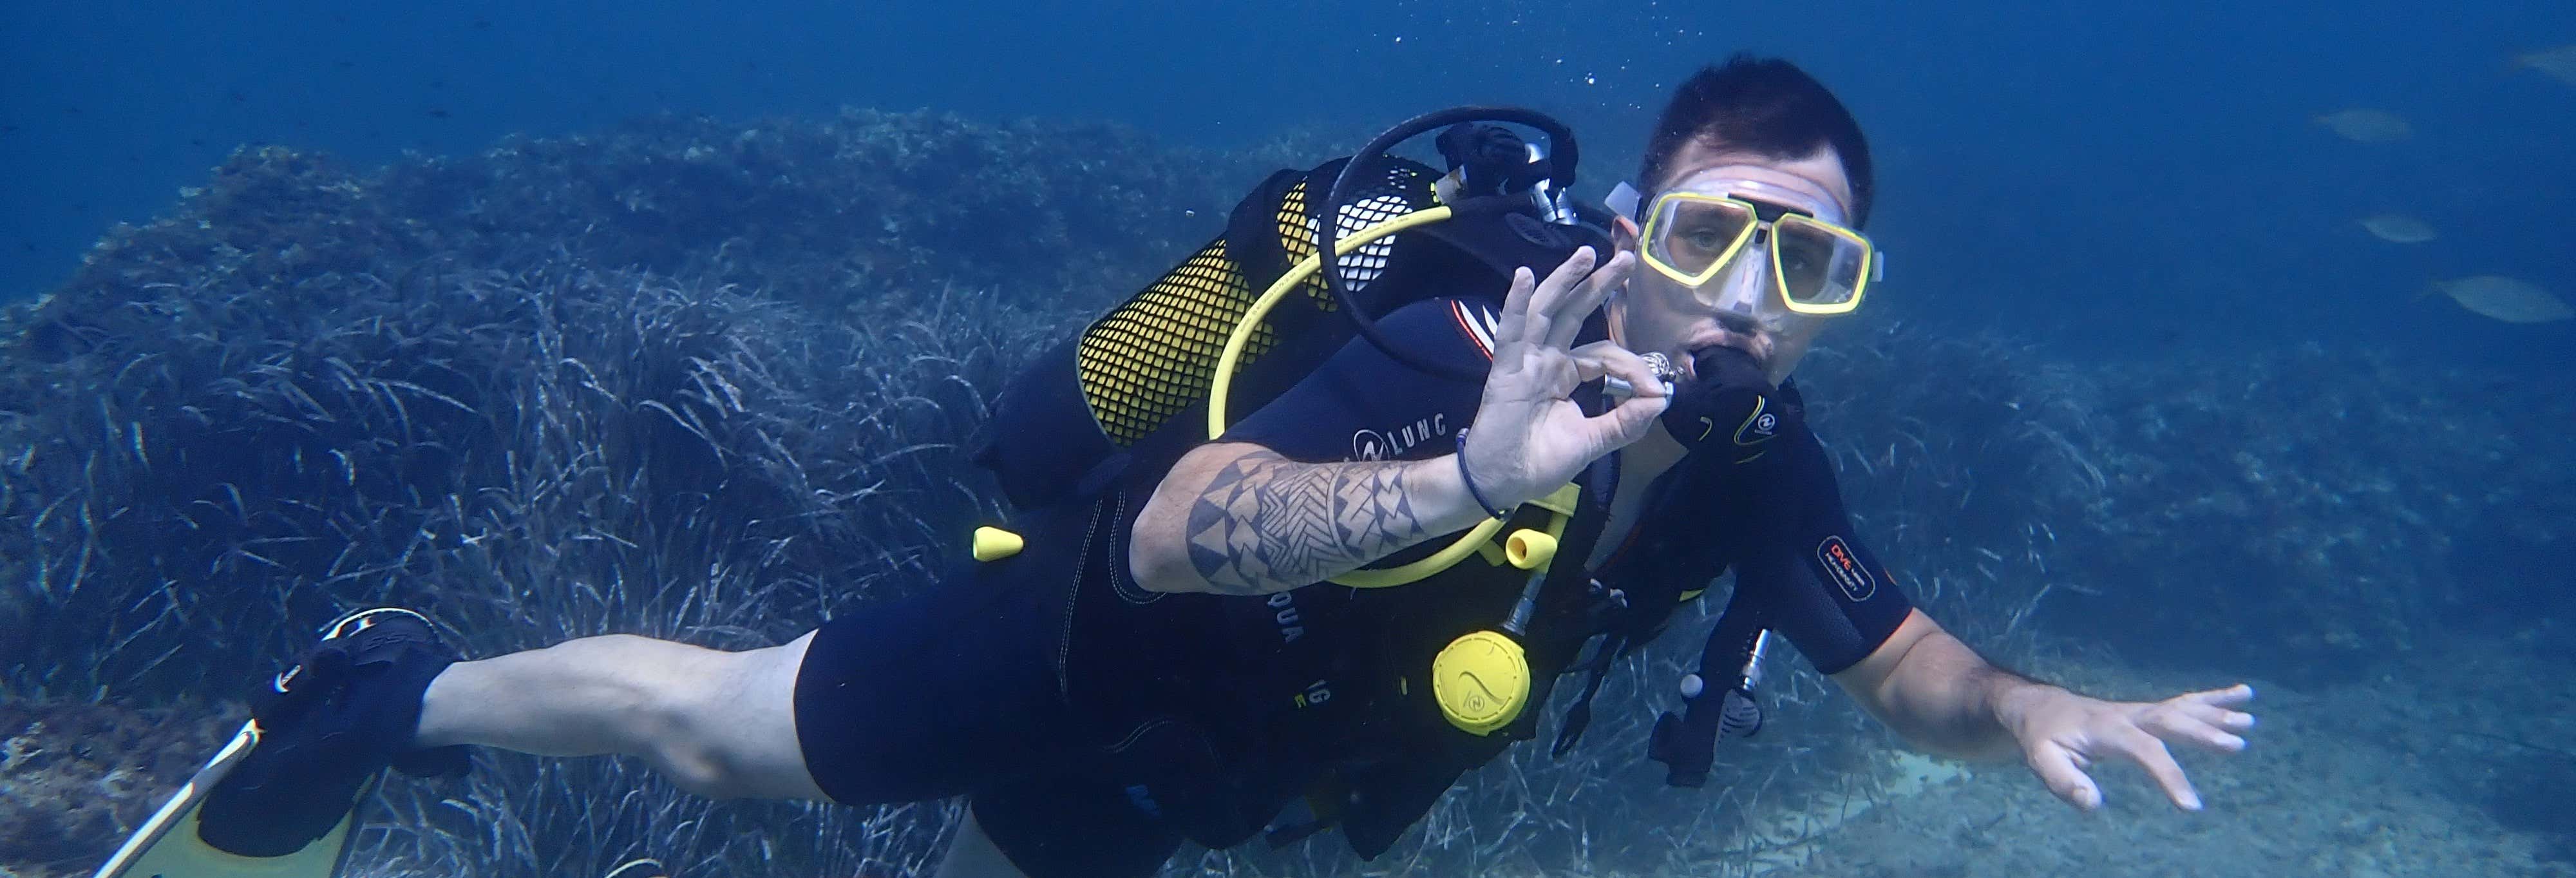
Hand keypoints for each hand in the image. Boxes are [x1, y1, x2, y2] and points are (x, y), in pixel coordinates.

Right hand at [1461, 247, 1668, 504]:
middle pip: (1575, 313)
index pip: (1604, 354)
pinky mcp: (1506, 370)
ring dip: (1565, 280)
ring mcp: (1525, 361)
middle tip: (1625, 258)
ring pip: (1547, 311)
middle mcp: (1547, 360)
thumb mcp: (1594, 441)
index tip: (1655, 388)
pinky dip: (1516, 304)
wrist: (1502, 482)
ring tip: (1585, 253)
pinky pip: (1512, 332)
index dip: (1632, 366)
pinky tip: (1523, 277)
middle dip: (1599, 285)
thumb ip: (1626, 421)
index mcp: (1567, 374)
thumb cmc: (1541, 462)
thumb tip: (1662, 398)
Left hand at [2001, 683, 2256, 811]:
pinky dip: (2213, 698)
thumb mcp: (2042, 761)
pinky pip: (2184, 702)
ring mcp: (2141, 709)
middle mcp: (2129, 714)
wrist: (2039, 707)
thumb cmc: (2043, 738)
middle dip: (2204, 733)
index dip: (2169, 776)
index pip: (2145, 751)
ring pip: (2183, 707)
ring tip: (2250, 719)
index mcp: (2108, 729)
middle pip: (2172, 721)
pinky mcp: (2148, 710)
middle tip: (2237, 745)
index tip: (2192, 806)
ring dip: (2217, 713)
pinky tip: (2241, 694)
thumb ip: (2065, 783)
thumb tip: (2094, 805)